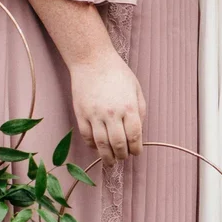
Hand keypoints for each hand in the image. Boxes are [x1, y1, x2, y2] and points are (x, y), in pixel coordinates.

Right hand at [67, 51, 146, 165]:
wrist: (92, 60)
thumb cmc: (117, 73)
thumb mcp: (136, 89)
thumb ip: (140, 111)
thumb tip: (137, 132)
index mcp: (129, 107)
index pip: (134, 137)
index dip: (136, 149)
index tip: (136, 152)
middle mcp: (112, 113)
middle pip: (118, 144)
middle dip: (122, 155)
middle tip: (123, 157)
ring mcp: (95, 115)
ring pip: (101, 144)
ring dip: (107, 157)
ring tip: (110, 161)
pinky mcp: (81, 114)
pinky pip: (86, 136)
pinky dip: (92, 146)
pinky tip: (97, 147)